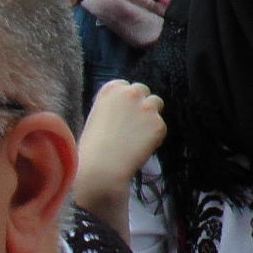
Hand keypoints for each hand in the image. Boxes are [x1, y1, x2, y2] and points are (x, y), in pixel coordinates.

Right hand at [73, 80, 165, 240]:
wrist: (101, 166)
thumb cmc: (92, 146)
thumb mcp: (97, 116)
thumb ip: (113, 108)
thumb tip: (127, 112)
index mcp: (111, 89)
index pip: (126, 86)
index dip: (126, 101)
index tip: (123, 114)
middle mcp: (130, 92)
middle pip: (143, 90)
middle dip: (141, 103)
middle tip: (134, 124)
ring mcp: (147, 107)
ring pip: (157, 104)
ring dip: (151, 115)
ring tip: (139, 136)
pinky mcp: (159, 124)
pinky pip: (160, 128)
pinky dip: (154, 137)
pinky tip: (140, 148)